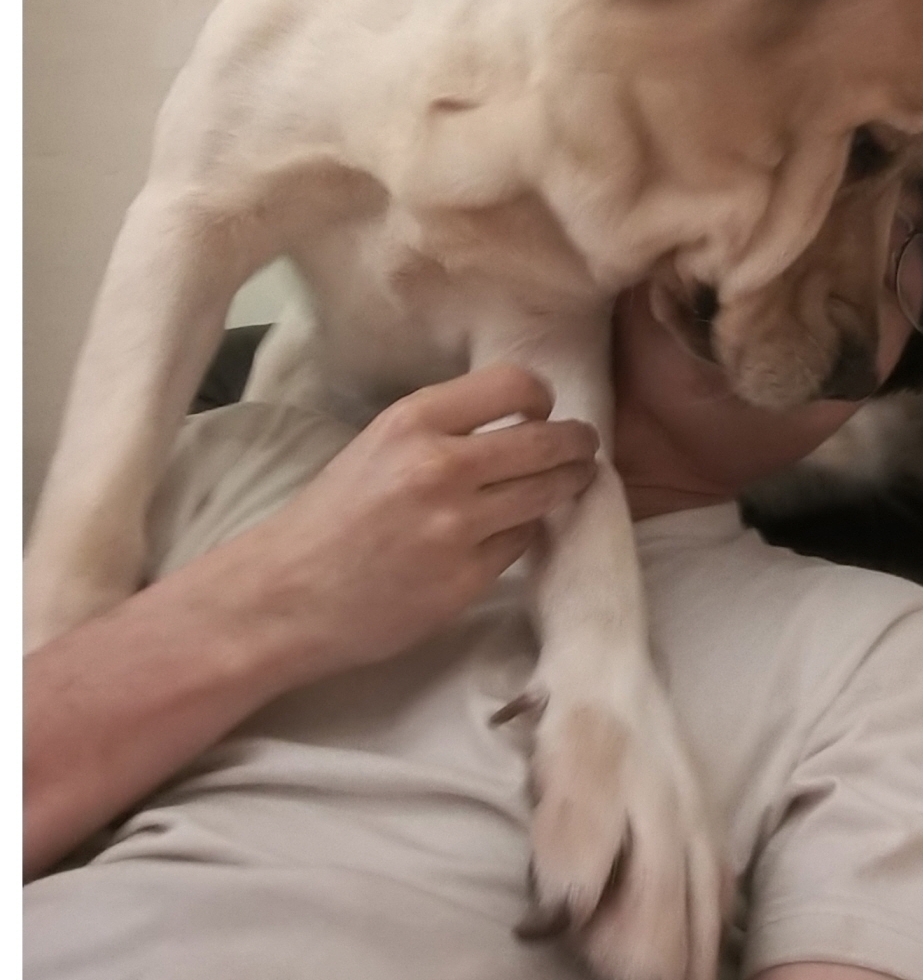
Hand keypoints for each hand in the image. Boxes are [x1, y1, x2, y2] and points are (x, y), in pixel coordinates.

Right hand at [24, 366, 597, 879]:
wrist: (283, 595)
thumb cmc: (331, 516)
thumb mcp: (380, 444)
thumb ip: (446, 428)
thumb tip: (522, 417)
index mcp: (413, 421)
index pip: (516, 383)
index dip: (541, 397)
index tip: (543, 409)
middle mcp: (440, 467)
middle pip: (548, 441)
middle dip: (576, 443)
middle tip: (582, 446)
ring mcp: (457, 527)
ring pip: (548, 493)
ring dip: (567, 485)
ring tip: (570, 481)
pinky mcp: (466, 580)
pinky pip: (523, 542)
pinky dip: (524, 533)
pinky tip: (512, 528)